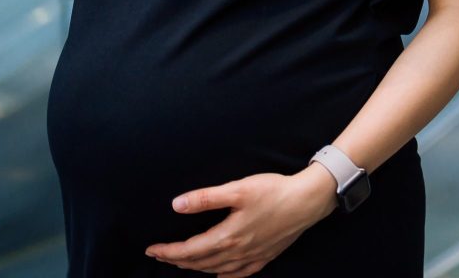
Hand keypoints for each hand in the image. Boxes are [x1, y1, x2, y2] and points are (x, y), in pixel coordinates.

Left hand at [146, 167, 338, 274]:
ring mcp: (252, 257)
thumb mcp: (237, 189)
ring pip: (216, 269)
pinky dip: (223, 275)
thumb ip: (206, 198)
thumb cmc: (273, 191)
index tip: (151, 249)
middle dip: (176, 260)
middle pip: (200, 262)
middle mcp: (237, 252)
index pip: (190, 250)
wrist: (307, 201)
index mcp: (228, 236)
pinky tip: (219, 274)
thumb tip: (177, 205)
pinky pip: (238, 273)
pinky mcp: (265, 256)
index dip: (168, 251)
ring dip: (195, 267)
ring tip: (180, 262)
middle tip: (159, 256)